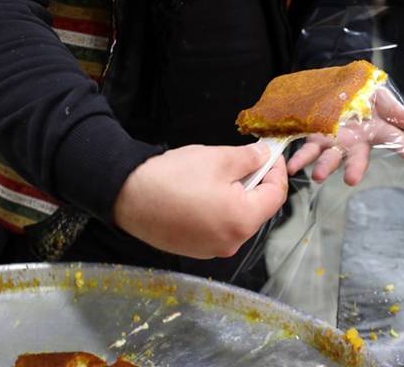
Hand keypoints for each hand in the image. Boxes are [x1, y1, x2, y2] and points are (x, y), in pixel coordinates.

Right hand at [113, 143, 287, 258]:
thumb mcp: (217, 158)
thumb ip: (249, 158)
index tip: (271, 155)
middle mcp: (232, 242)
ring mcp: (213, 249)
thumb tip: (264, 156)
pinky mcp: (197, 249)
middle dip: (256, 183)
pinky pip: (220, 228)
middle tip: (245, 161)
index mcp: (242, 220)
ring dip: (238, 197)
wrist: (126, 197)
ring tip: (220, 176)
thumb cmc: (171, 178)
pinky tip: (205, 193)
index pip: (276, 195)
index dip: (277, 171)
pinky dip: (220, 210)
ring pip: (238, 219)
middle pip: (258, 210)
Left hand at [287, 87, 403, 184]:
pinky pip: (307, 148)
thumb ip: (395, 110)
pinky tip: (292, 166)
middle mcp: (354, 141)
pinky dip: (300, 158)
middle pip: (355, 157)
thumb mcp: (381, 96)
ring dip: (323, 167)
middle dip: (353, 168)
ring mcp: (333, 140)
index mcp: (374, 131)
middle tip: (351, 179)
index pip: (391, 137)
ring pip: (329, 156)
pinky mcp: (315, 136)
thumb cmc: (364, 94)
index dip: (400, 144)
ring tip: (317, 176)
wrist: (339, 86)